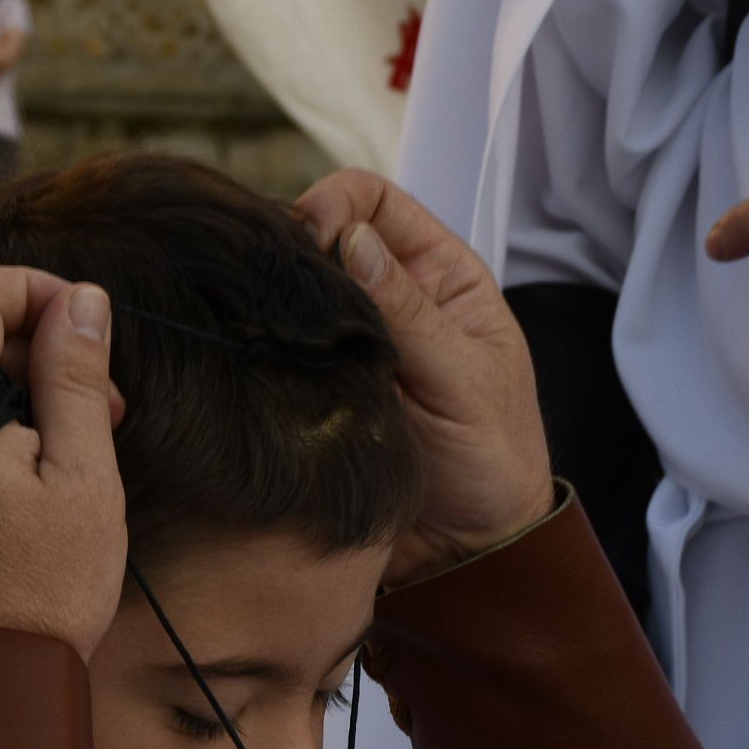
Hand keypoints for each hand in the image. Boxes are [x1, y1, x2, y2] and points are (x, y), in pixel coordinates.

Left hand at [0, 267, 125, 655]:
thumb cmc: (35, 593)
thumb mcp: (81, 475)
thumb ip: (73, 376)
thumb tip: (78, 301)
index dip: (30, 291)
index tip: (81, 325)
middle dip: (31, 357)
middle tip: (103, 409)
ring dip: (4, 408)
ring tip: (69, 463)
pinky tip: (19, 502)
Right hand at [294, 171, 553, 584]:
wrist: (469, 547)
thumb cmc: (491, 457)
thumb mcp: (462, 378)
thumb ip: (407, 310)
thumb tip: (351, 237)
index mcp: (438, 275)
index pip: (375, 201)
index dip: (337, 203)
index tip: (313, 238)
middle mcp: (387, 298)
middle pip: (321, 237)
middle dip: (293, 249)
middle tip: (277, 289)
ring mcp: (345, 342)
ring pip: (293, 293)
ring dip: (276, 302)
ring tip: (266, 327)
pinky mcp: (312, 385)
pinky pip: (277, 349)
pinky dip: (262, 347)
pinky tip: (257, 361)